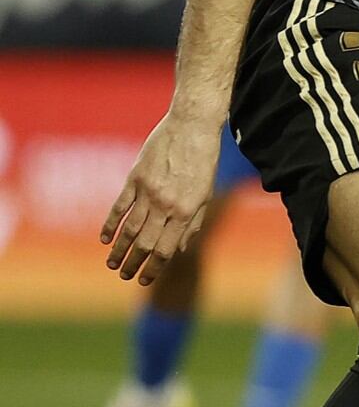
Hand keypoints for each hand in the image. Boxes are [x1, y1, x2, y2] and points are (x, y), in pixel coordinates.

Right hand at [100, 111, 221, 284]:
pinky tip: (104, 239)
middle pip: (145, 243)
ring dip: (119, 249)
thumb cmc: (204, 161)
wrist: (193, 126)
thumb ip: (193, 223)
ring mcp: (148, 192)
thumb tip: (178, 250)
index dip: (154, 268)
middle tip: (124, 276)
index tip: (145, 280)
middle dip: (133, 263)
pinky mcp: (134, 179)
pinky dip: (109, 225)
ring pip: (129, 228)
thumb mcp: (207, 193)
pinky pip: (119, 207)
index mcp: (187, 210)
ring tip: (111, 264)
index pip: (166, 249)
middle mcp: (166, 204)